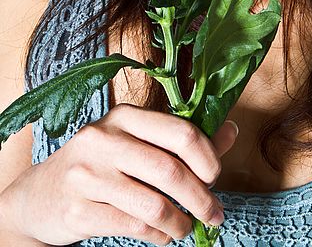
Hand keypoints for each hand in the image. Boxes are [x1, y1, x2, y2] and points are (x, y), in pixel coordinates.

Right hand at [0, 105, 238, 245]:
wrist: (38, 196)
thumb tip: (232, 131)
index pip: (180, 132)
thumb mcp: (136, 143)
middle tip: (215, 213)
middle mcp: (104, 139)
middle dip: (201, 197)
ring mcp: (88, 175)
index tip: (215, 176)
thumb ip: (183, 139)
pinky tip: (163, 235)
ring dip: (181, 222)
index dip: (208, 157)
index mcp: (124, 116)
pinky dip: (158, 236)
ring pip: (154, 204)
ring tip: (188, 228)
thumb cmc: (100, 165)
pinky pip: (134, 227)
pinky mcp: (79, 209)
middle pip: (170, 170)